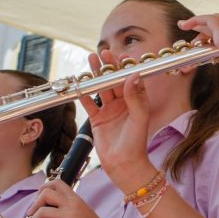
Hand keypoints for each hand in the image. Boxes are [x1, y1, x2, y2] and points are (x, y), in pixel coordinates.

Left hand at [19, 179, 118, 217]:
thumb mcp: (84, 214)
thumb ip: (71, 208)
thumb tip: (56, 209)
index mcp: (77, 199)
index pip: (58, 183)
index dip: (44, 187)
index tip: (39, 197)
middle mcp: (73, 204)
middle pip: (47, 192)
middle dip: (35, 201)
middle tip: (33, 212)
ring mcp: (71, 216)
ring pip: (43, 209)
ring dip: (32, 216)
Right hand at [79, 51, 152, 183]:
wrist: (124, 164)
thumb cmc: (136, 143)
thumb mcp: (139, 118)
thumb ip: (135, 96)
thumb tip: (133, 75)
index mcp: (137, 102)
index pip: (131, 80)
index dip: (126, 67)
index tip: (121, 56)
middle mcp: (123, 104)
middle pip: (114, 81)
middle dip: (108, 67)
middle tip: (102, 53)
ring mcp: (109, 111)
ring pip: (101, 89)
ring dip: (96, 76)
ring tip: (91, 60)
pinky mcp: (97, 120)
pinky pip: (89, 104)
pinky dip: (83, 95)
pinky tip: (79, 84)